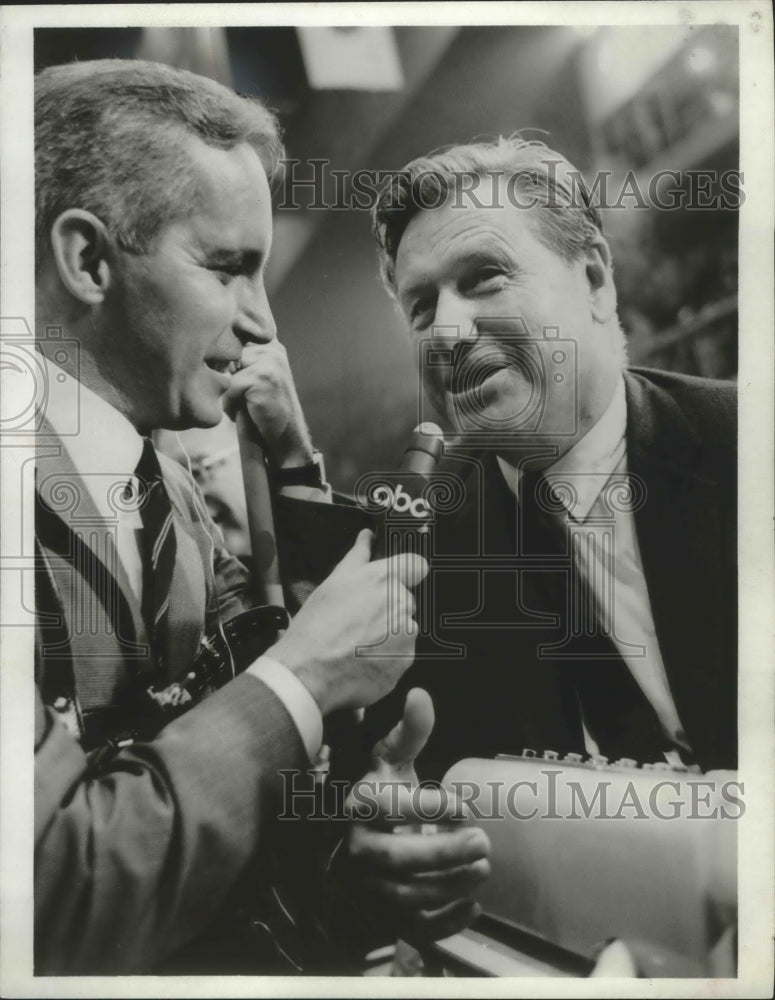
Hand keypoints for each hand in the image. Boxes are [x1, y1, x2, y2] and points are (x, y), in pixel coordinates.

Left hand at [223, 341, 312, 467]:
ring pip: (226, 371)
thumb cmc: (264, 408)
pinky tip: (250, 411)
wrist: (286, 436)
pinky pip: (229, 387)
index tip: (239, 382)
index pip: (235, 337)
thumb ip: (241, 358)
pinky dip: (232, 404)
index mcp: (271, 344)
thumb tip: (209, 350)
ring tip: (249, 404)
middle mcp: (272, 348)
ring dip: (230, 392)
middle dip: (228, 378)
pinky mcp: (262, 376)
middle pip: (226, 356)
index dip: (226, 361)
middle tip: (247, 397)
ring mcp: (269, 361)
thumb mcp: (254, 376)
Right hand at [265, 530, 427, 714]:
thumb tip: (368, 535)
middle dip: (389, 608)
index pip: (417, 566)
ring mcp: (407, 634)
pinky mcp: (406, 661)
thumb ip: (358, 555)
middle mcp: (403, 604)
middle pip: (406, 600)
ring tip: (358, 643)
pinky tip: (363, 660)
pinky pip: (401, 653)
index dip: (406, 573)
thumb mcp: (334, 582)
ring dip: (389, 634)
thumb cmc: (318, 623)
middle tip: (360, 620)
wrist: (309, 670)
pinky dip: (387, 657)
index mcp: (386, 579)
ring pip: (404, 628)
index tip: (392, 583)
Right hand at [335, 689, 490, 945]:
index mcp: (359, 806)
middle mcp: (357, 850)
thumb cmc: (381, 794)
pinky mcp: (383, 915)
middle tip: (483, 840)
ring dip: (449, 885)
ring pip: (405, 896)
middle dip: (442, 853)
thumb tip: (421, 695)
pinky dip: (443, 923)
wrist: (356, 839)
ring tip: (484, 867)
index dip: (424, 807)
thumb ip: (410, 731)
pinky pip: (411, 928)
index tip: (462, 803)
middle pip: (396, 860)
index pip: (386, 809)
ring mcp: (368, 887)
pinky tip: (473, 906)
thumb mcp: (391, 760)